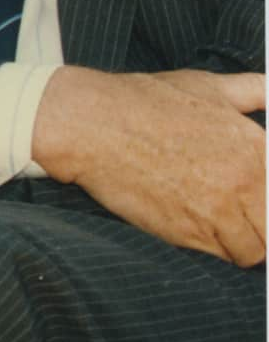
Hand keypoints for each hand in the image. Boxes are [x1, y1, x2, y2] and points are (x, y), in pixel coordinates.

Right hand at [33, 65, 265, 265]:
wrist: (90, 124)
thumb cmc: (142, 101)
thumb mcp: (205, 85)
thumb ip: (252, 90)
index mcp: (257, 147)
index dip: (267, 198)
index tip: (256, 201)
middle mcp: (247, 181)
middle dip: (259, 224)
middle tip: (234, 213)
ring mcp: (219, 211)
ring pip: (253, 250)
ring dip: (239, 241)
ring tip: (214, 221)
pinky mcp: (188, 233)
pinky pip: (219, 256)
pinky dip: (211, 247)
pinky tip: (192, 222)